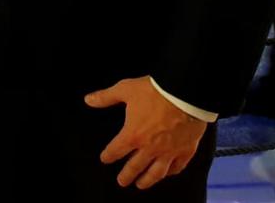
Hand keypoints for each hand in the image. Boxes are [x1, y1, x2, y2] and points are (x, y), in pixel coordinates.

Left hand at [87, 76, 207, 189]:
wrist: (185, 93)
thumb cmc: (155, 92)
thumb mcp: (125, 90)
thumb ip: (106, 97)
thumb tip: (89, 100)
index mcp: (133, 135)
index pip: (116, 150)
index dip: (108, 156)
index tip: (105, 159)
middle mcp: (150, 148)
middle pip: (135, 167)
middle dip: (126, 175)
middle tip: (122, 181)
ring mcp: (169, 152)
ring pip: (156, 173)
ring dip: (147, 180)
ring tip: (141, 185)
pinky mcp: (186, 151)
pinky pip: (177, 167)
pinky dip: (171, 172)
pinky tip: (168, 173)